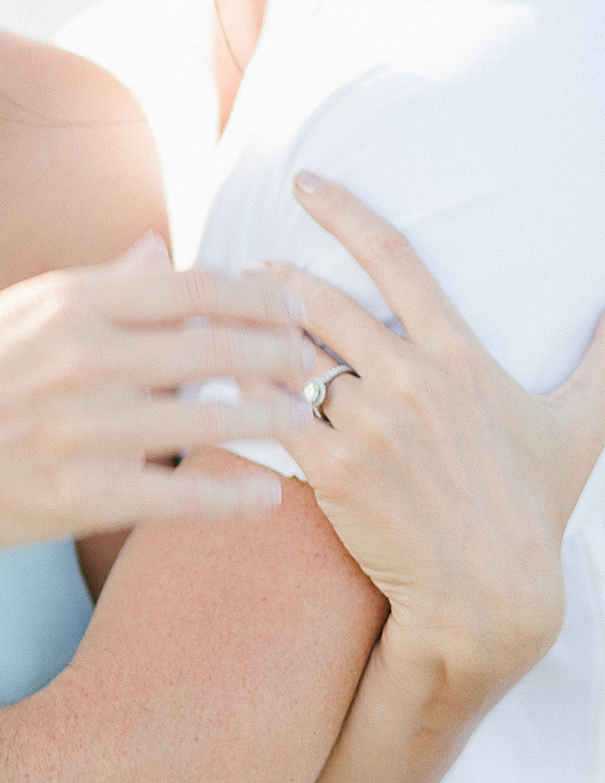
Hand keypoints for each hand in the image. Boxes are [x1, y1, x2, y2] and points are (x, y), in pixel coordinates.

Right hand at [0, 232, 314, 550]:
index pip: (194, 285)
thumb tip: (160, 247)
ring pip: (212, 417)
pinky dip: (233, 496)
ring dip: (275, 417)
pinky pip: (180, 495)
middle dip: (284, 352)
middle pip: (217, 346)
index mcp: (73, 302)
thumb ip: (102, 282)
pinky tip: (269, 496)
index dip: (258, 296)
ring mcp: (86, 427)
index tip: (295, 305)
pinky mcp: (81, 494)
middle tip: (322, 361)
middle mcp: (87, 356)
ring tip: (311, 419)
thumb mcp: (22, 309)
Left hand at [267, 175, 604, 699]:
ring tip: (220, 320)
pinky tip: (216, 379)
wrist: (490, 600)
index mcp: (459, 357)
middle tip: (249, 270)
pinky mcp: (334, 470)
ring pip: (289, 355)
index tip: (304, 181)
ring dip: (249, 333)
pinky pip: (272, 415)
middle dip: (277, 280)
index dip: (344, 210)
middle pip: (322, 302)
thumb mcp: (579, 428)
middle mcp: (412, 380)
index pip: (395, 259)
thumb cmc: (531, 512)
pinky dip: (242, 392)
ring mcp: (371, 425)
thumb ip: (599, 363)